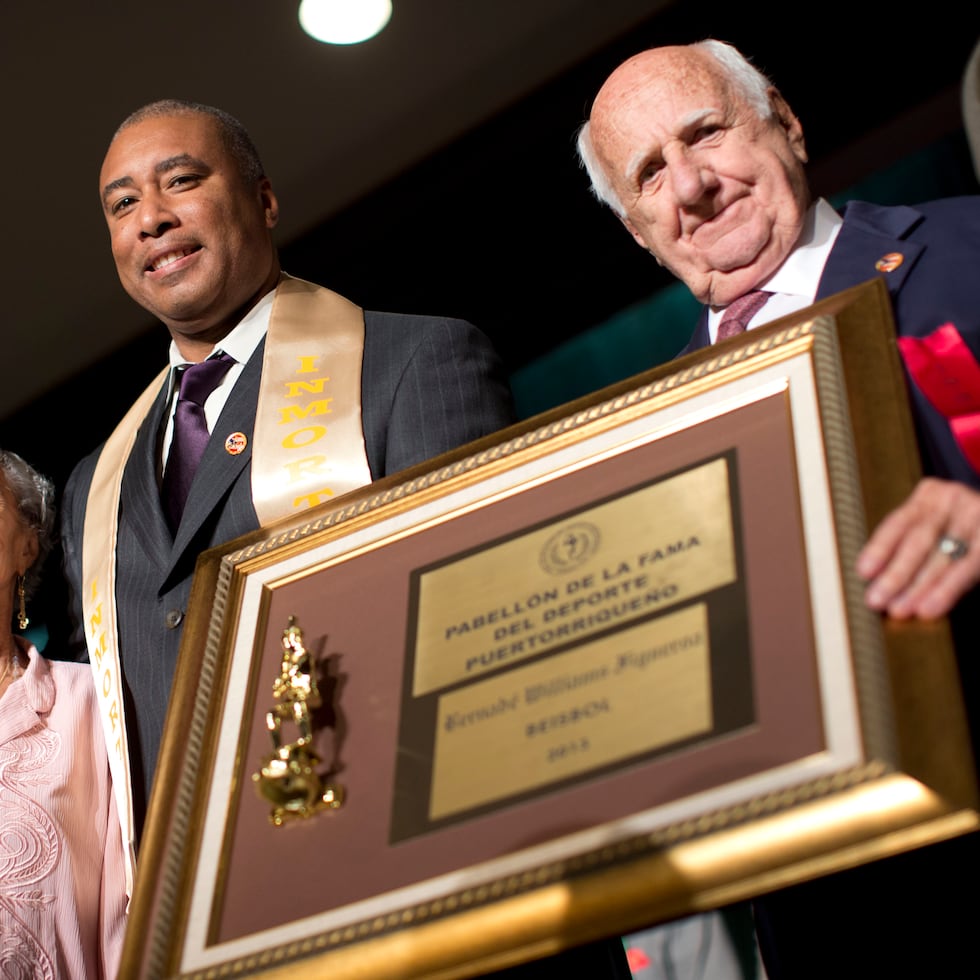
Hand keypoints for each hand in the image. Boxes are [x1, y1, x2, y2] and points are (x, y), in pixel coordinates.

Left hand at [856, 477, 979, 618]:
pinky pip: (968, 568)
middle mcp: (953, 501)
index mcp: (929, 495)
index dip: (880, 548)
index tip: (863, 572)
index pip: (898, 522)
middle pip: (920, 541)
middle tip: (876, 600)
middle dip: (896, 574)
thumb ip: (906, 543)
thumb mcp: (932, 525)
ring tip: (900, 609)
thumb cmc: (954, 530)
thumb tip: (873, 578)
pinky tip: (931, 607)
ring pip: (944, 558)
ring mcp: (976, 517)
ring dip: (919, 588)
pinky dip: (947, 590)